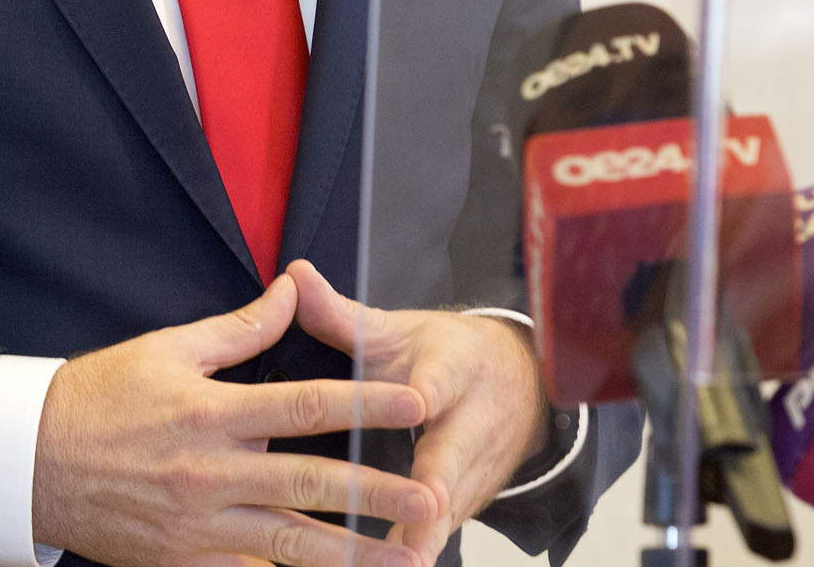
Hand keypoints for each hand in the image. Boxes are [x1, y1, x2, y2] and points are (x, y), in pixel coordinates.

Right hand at [32, 273, 442, 566]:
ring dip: (351, 554)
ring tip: (404, 558)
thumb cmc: (98, 398)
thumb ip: (239, 327)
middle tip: (430, 497)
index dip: (364, 404)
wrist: (29, 462)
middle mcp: (210, 474)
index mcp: (210, 413)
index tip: (413, 401)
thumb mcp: (167, 349)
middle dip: (376, 494)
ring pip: (290, 544)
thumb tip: (292, 290)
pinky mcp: (185, 561)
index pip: (303, 406)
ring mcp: (198, 526)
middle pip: (310, 485)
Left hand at [285, 260, 548, 564]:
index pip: (440, 380)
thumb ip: (341, 314)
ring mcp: (476, 470)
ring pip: (451, 508)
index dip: (428, 394)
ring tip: (397, 562)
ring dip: (426, 536)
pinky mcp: (470, 502)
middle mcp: (471, 423)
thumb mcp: (397, 330)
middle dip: (435, 492)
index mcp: (453, 369)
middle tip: (420, 515)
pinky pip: (444, 530)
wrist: (519, 385)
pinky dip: (420, 550)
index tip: (419, 406)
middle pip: (452, 460)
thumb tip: (294, 276)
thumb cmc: (445, 356)